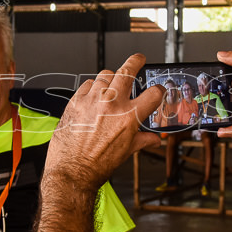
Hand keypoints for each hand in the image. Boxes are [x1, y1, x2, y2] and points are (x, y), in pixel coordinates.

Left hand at [45, 54, 163, 192]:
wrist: (72, 171)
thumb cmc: (97, 165)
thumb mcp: (126, 152)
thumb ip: (141, 140)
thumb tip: (153, 139)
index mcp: (128, 117)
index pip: (153, 94)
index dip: (158, 91)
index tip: (157, 91)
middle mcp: (111, 104)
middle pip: (128, 70)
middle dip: (136, 62)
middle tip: (138, 59)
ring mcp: (92, 100)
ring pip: (106, 74)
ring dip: (112, 77)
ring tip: (112, 84)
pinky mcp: (75, 101)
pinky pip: (87, 84)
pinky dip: (92, 87)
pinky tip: (93, 96)